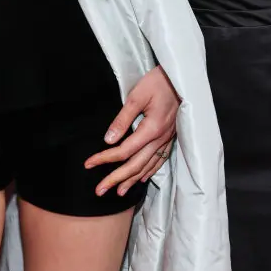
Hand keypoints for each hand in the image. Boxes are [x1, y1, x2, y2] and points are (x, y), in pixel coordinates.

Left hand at [85, 66, 179, 197]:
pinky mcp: (171, 137)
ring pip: (148, 167)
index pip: (123, 151)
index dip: (104, 159)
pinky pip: (159, 160)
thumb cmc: (158, 82)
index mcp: (151, 129)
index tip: (88, 164)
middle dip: (116, 179)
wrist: (182, 78)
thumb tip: (109, 139)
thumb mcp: (137, 95)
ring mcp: (167, 140)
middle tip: (99, 191)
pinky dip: (149, 172)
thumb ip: (123, 118)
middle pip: (135, 165)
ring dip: (132, 180)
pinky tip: (142, 178)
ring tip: (118, 192)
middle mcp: (160, 139)